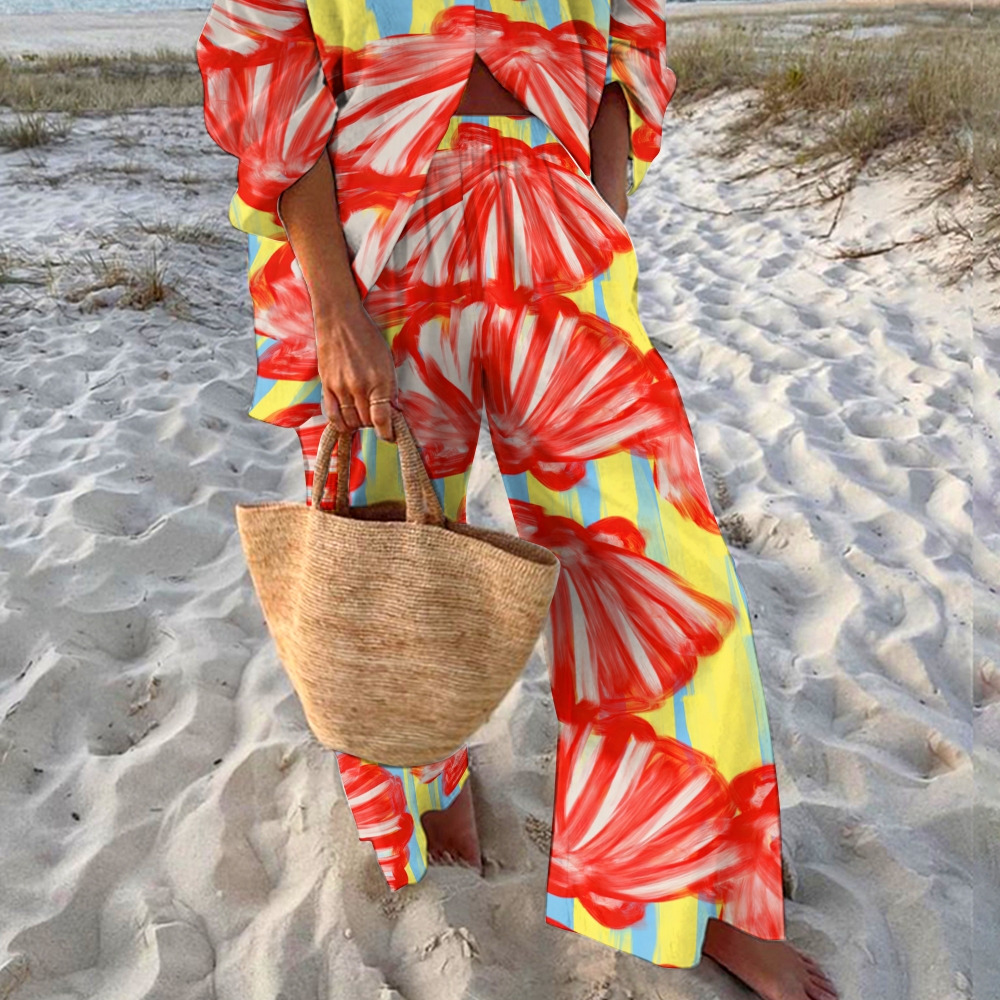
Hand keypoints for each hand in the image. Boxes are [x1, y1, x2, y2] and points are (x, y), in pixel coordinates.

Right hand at [315, 303, 397, 441]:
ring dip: (358, 424)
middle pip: (367, 422)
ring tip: (362, 416)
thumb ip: (390, 388)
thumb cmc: (367, 338)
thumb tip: (393, 411)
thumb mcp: (387, 361)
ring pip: (350, 421)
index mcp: (379, 381)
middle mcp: (359, 387)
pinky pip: (331, 414)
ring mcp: (341, 387)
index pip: (382, 419)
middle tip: (376, 418)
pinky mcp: (327, 386)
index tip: (389, 436)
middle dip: (374, 424)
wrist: (340, 320)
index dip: (387, 433)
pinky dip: (340, 423)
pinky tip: (346, 422)